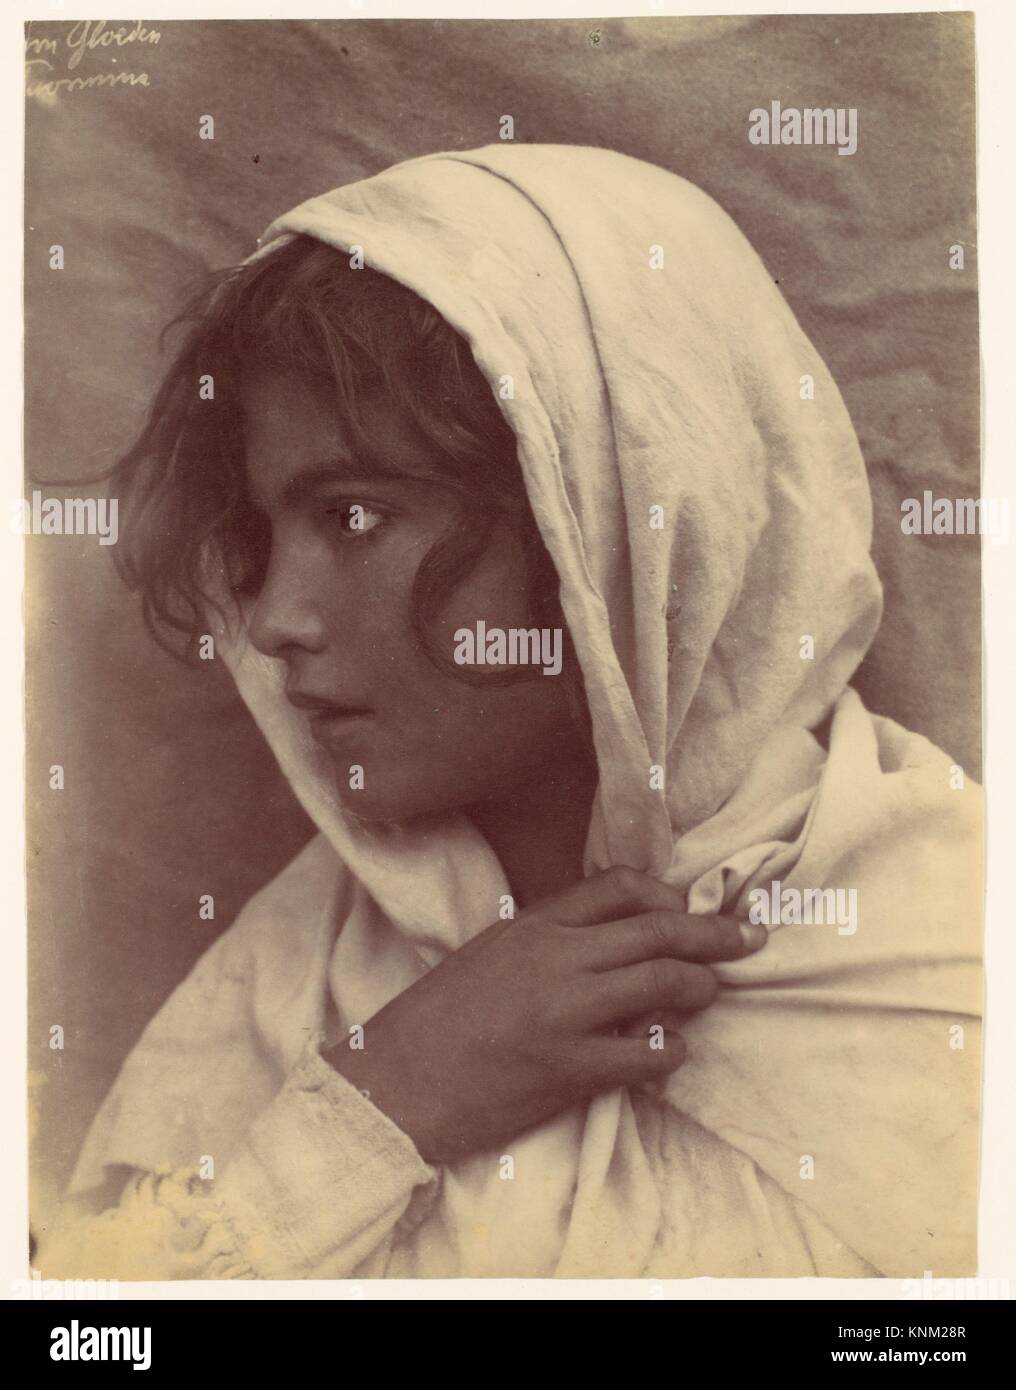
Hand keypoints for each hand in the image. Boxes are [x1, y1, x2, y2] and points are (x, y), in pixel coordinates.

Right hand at [323, 864, 766, 1164]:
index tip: (690, 910)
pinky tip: (668, 1052)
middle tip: (750, 939)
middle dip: (715, 934)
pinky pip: (646, 1053)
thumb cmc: (433, 1022)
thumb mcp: (487, 955)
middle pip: (658, 930)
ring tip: (710, 992)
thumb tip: (610, 939)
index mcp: (533, 926)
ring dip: (701, 986)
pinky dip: (670, 1050)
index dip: (668, 896)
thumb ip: (545, 940)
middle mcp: (554, 959)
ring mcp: (563, 1013)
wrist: (392, 1084)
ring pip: (663, 982)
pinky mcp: (568, 1069)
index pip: (620, 886)